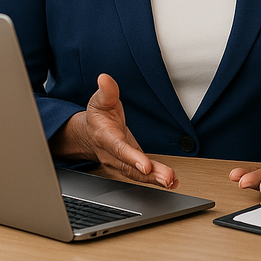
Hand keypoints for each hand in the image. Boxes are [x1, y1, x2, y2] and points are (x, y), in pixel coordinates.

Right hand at [50, 73, 177, 189]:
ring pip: (136, 174)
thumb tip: (105, 78)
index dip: (132, 157)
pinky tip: (171, 181)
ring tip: (171, 180)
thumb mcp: (99, 100)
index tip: (146, 165)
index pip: (119, 148)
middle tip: (167, 178)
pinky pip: (141, 175)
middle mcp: (112, 154)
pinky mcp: (129, 165)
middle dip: (148, 174)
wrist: (89, 133)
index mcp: (105, 137)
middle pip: (130, 167)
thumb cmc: (97, 116)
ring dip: (154, 179)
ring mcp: (120, 162)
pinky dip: (155, 179)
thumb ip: (106, 91)